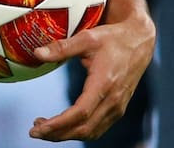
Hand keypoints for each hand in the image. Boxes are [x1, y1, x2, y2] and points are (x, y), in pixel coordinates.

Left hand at [26, 11, 154, 141]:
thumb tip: (37, 53)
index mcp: (105, 84)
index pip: (80, 113)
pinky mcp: (118, 108)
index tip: (38, 127)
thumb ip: (62, 48)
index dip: (58, 124)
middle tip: (34, 131)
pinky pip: (98, 128)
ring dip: (67, 134)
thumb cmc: (113, 38)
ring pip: (91, 132)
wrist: (140, 41)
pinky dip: (79, 131)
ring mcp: (118, 107)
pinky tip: (64, 126)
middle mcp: (113, 100)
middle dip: (57, 134)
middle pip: (83, 128)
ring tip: (44, 128)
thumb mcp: (87, 38)